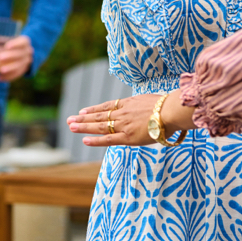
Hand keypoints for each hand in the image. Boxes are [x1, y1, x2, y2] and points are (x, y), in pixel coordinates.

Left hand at [0, 35, 32, 81]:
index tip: (6, 46)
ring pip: (20, 65)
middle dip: (11, 56)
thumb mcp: (2, 41)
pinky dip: (8, 77)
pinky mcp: (24, 70)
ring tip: (1, 70)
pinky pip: (17, 75)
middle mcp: (28, 51)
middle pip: (21, 54)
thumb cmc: (7, 44)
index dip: (16, 44)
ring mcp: (27, 61)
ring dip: (11, 68)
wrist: (20, 52)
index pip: (23, 41)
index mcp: (24, 42)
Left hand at [67, 91, 192, 147]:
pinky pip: (108, 139)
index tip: (83, 111)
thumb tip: (146, 108)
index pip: (107, 106)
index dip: (94, 109)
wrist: (171, 111)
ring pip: (99, 126)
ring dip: (84, 126)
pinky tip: (85, 139)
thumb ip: (145, 106)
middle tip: (69, 119)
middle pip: (99, 116)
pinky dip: (95, 140)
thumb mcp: (153, 100)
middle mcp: (123, 114)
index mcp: (129, 104)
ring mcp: (123, 125)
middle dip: (83, 118)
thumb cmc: (168, 106)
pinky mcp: (128, 137)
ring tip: (71, 126)